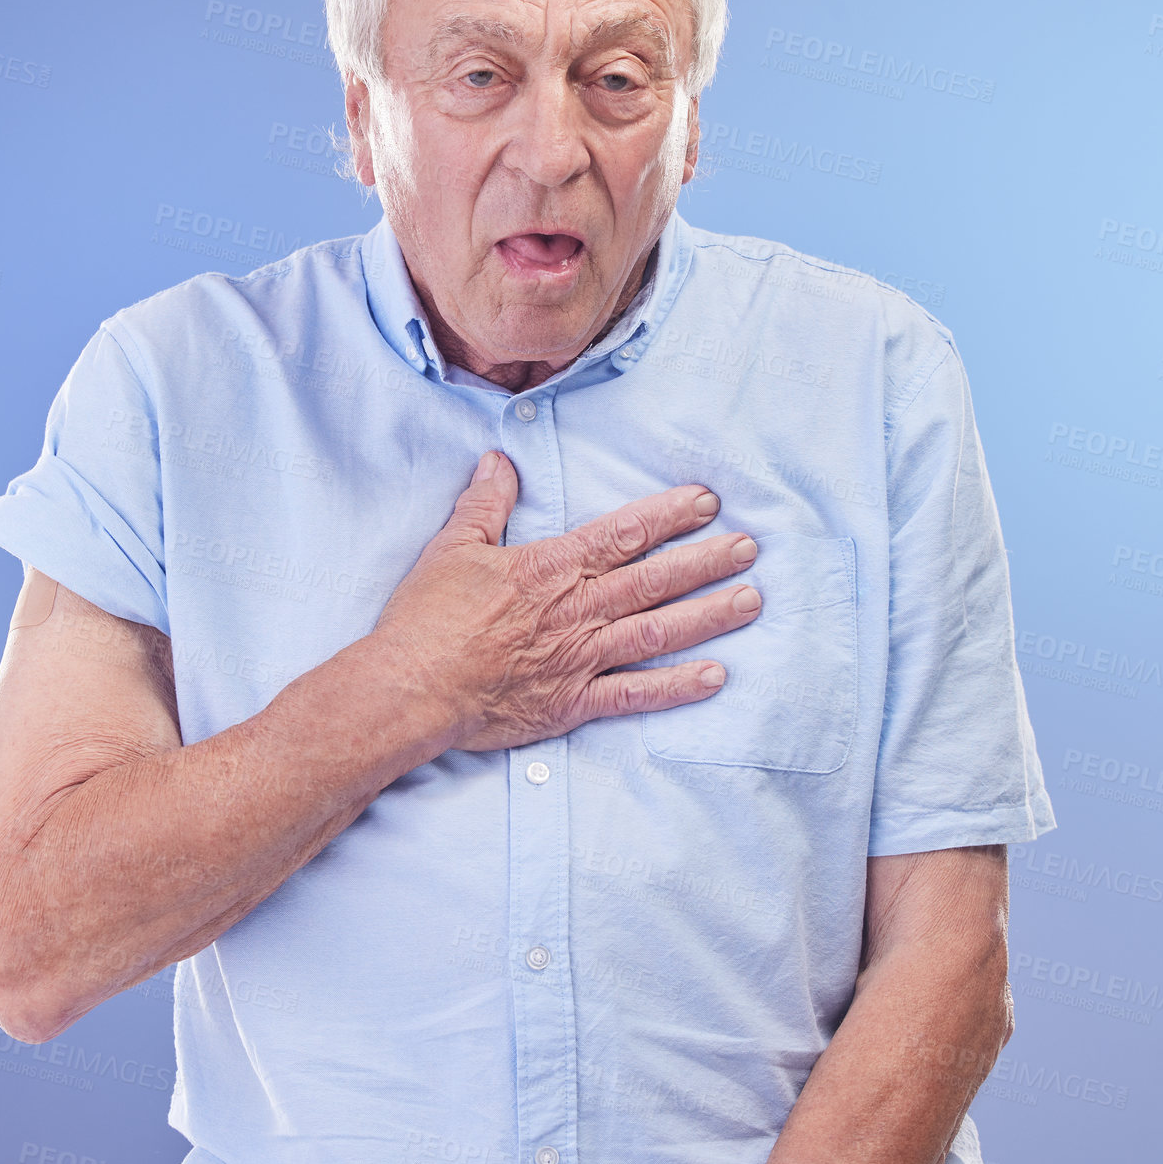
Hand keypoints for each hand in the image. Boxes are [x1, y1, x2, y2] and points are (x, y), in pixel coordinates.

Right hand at [369, 449, 761, 753]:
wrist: (410, 687)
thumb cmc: (428, 618)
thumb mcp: (453, 546)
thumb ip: (485, 502)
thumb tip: (500, 460)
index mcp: (552, 568)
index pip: (623, 534)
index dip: (669, 516)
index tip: (707, 502)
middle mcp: (577, 610)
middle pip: (655, 580)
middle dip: (707, 561)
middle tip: (750, 547)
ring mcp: (580, 658)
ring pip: (658, 631)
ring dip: (708, 615)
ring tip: (751, 600)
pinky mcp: (573, 703)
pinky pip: (635, 694)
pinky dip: (676, 687)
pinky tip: (715, 677)